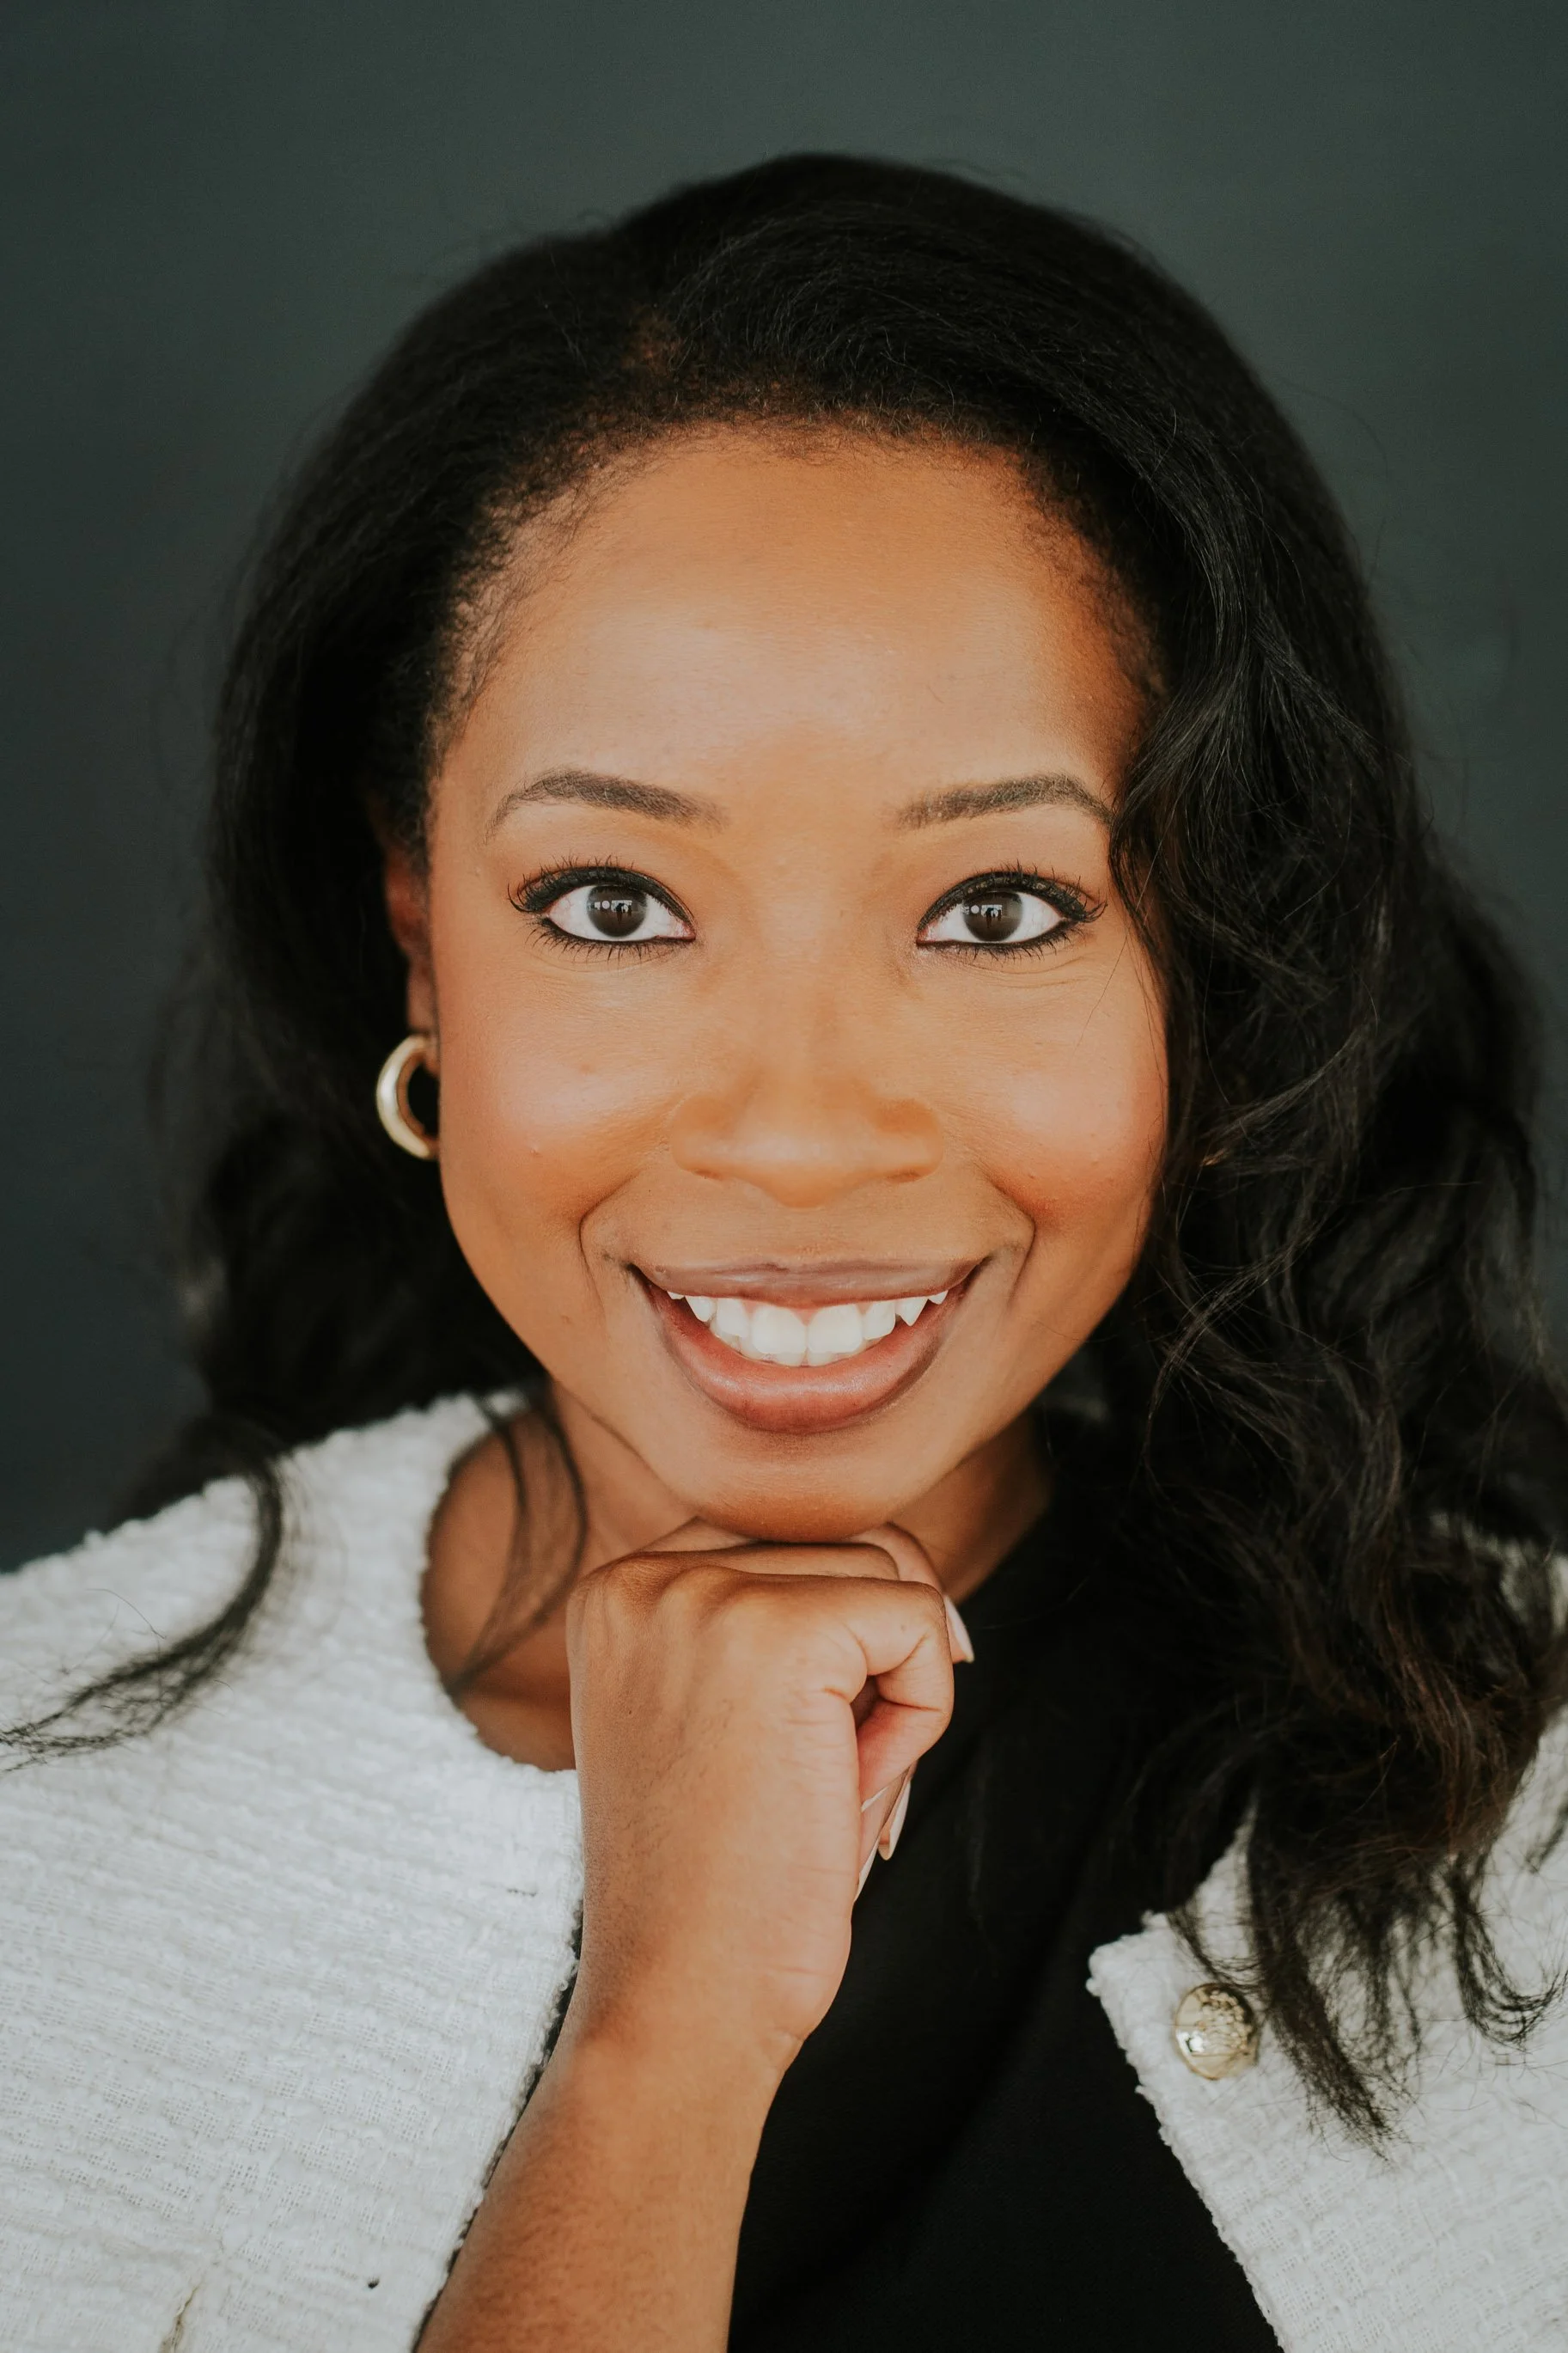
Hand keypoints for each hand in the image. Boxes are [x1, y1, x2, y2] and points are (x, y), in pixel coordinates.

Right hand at [560, 1520, 958, 2096]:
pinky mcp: (779, 1634)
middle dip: (873, 1662)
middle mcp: (644, 1573)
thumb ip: (777, 1618)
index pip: (788, 1538)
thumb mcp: (724, 1714)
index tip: (789, 1753)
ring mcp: (703, 1595)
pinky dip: (924, 1714)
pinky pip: (921, 1624)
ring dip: (896, 1689)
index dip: (837, 1643)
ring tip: (824, 1787)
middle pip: (848, 1542)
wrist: (682, 2004)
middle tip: (814, 1780)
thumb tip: (912, 1563)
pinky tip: (851, 1790)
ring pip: (892, 1574)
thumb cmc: (723, 1881)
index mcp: (616, 1588)